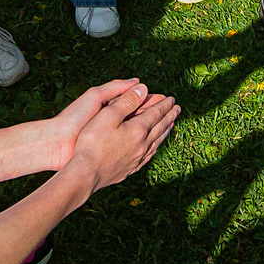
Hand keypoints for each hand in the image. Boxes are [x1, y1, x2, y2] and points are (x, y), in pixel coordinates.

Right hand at [55, 79, 180, 191]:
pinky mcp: (131, 168)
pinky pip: (150, 155)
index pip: (156, 113)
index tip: (172, 99)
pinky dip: (156, 146)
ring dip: (165, 131)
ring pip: (157, 142)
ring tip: (171, 125)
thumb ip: (127, 101)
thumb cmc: (92, 143)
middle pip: (160, 127)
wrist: (86, 174)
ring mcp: (138, 158)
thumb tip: (144, 89)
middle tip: (177, 109)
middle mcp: (143, 144)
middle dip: (169, 116)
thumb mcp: (107, 116)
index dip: (164, 105)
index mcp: (138, 129)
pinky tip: (155, 146)